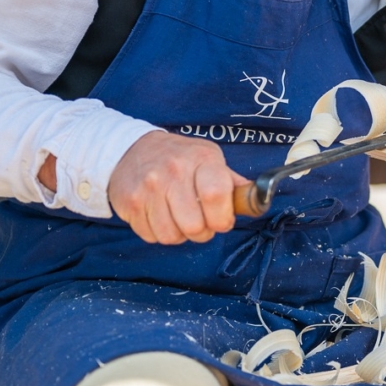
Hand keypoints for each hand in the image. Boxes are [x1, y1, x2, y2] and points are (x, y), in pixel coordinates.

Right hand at [107, 132, 251, 244]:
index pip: (216, 195)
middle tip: (201, 222)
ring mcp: (148, 188)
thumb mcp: (209, 158)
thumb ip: (232, 182)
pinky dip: (158, 233)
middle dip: (202, 232)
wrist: (130, 149)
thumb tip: (256, 201)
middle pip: (194, 226)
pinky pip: (151, 237)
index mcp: (201, 159)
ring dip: (180, 235)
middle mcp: (173, 172)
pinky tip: (160, 215)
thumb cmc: (179, 157)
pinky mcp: (129, 204)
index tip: (223, 221)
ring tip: (179, 218)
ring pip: (172, 236)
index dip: (223, 218)